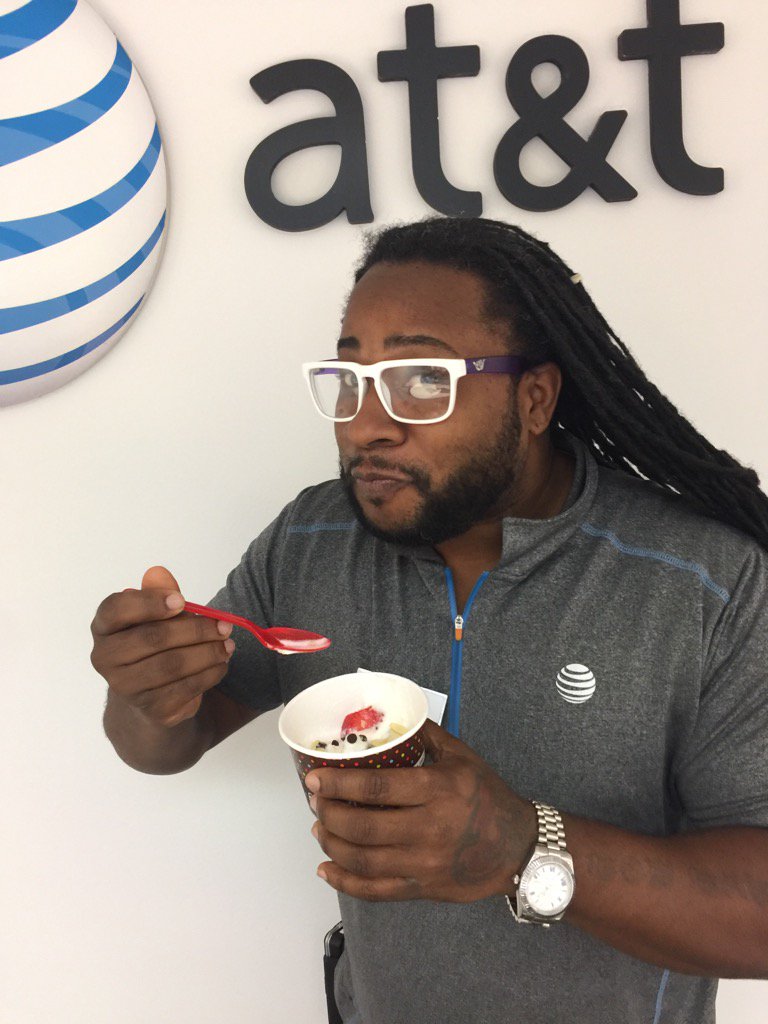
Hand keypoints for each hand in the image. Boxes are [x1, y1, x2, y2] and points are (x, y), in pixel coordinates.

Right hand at [90, 565, 234, 727]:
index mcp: (104, 627)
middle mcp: (105, 658)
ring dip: (208, 653)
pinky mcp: (150, 709)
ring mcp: (125, 688)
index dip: (149, 602)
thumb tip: (158, 572)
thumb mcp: (158, 614)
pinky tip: (221, 664)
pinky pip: (185, 688)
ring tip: (228, 645)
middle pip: (152, 638)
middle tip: (224, 625)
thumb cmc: (154, 643)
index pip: (116, 609)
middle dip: (195, 629)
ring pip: (172, 665)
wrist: (150, 693)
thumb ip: (160, 594)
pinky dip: (209, 674)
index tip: (182, 600)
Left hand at [306, 719, 536, 902]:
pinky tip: (327, 869)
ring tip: (319, 828)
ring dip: (332, 845)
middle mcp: (428, 829)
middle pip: (363, 827)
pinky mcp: (422, 888)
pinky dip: (345, 883)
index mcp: (437, 790)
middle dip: (329, 814)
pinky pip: (376, 892)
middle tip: (315, 802)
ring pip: (363, 861)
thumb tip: (393, 714)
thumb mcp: (462, 756)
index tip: (315, 779)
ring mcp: (424, 863)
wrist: (518, 846)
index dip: (339, 784)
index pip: (376, 788)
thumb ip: (426, 735)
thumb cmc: (488, 796)